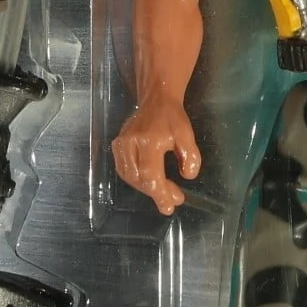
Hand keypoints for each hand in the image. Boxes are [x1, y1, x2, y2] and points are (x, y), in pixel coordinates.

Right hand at [112, 98, 201, 214]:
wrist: (156, 99)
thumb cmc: (172, 118)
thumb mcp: (187, 134)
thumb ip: (190, 156)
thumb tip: (187, 176)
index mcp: (149, 140)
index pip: (151, 174)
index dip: (160, 194)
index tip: (169, 207)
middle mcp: (131, 143)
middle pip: (140, 179)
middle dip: (157, 192)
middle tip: (174, 198)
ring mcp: (121, 144)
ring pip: (130, 177)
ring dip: (146, 188)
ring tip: (163, 191)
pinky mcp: (117, 145)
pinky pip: (124, 170)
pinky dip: (136, 180)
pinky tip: (149, 181)